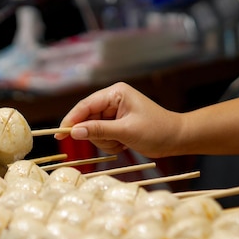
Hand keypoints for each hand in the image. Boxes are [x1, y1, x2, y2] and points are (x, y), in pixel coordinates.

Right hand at [56, 82, 182, 157]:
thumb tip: (74, 132)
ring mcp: (114, 111)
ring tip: (122, 144)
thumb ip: (99, 130)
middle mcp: (113, 99)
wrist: (177, 138)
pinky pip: (102, 135)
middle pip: (87, 119)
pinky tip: (124, 145)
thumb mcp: (125, 131)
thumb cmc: (157, 131)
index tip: (60, 134)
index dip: (71, 120)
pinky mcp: (117, 123)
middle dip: (96, 135)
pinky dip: (110, 143)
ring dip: (105, 141)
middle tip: (114, 142)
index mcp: (115, 93)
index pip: (85, 105)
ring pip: (93, 130)